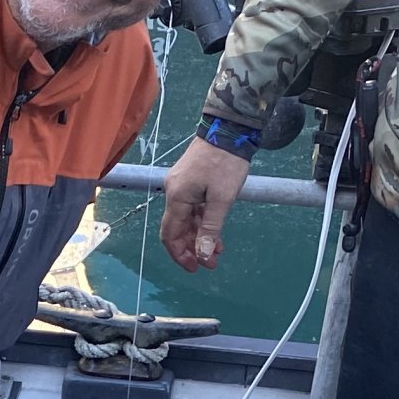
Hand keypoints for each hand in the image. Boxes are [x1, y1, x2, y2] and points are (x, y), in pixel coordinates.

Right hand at [161, 136, 251, 271]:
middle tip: (210, 262)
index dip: (180, 255)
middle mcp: (174, 192)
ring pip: (186, 219)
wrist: (229, 129)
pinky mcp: (190, 181)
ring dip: (199, 236)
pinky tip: (214, 230)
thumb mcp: (221, 198)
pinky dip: (201, 222)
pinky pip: (191, 208)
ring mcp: (181, 186)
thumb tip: (203, 255)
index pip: (170, 235)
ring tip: (217, 249)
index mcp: (177, 198)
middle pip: (176, 229)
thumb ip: (210, 228)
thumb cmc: (225, 162)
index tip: (196, 268)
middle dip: (192, 248)